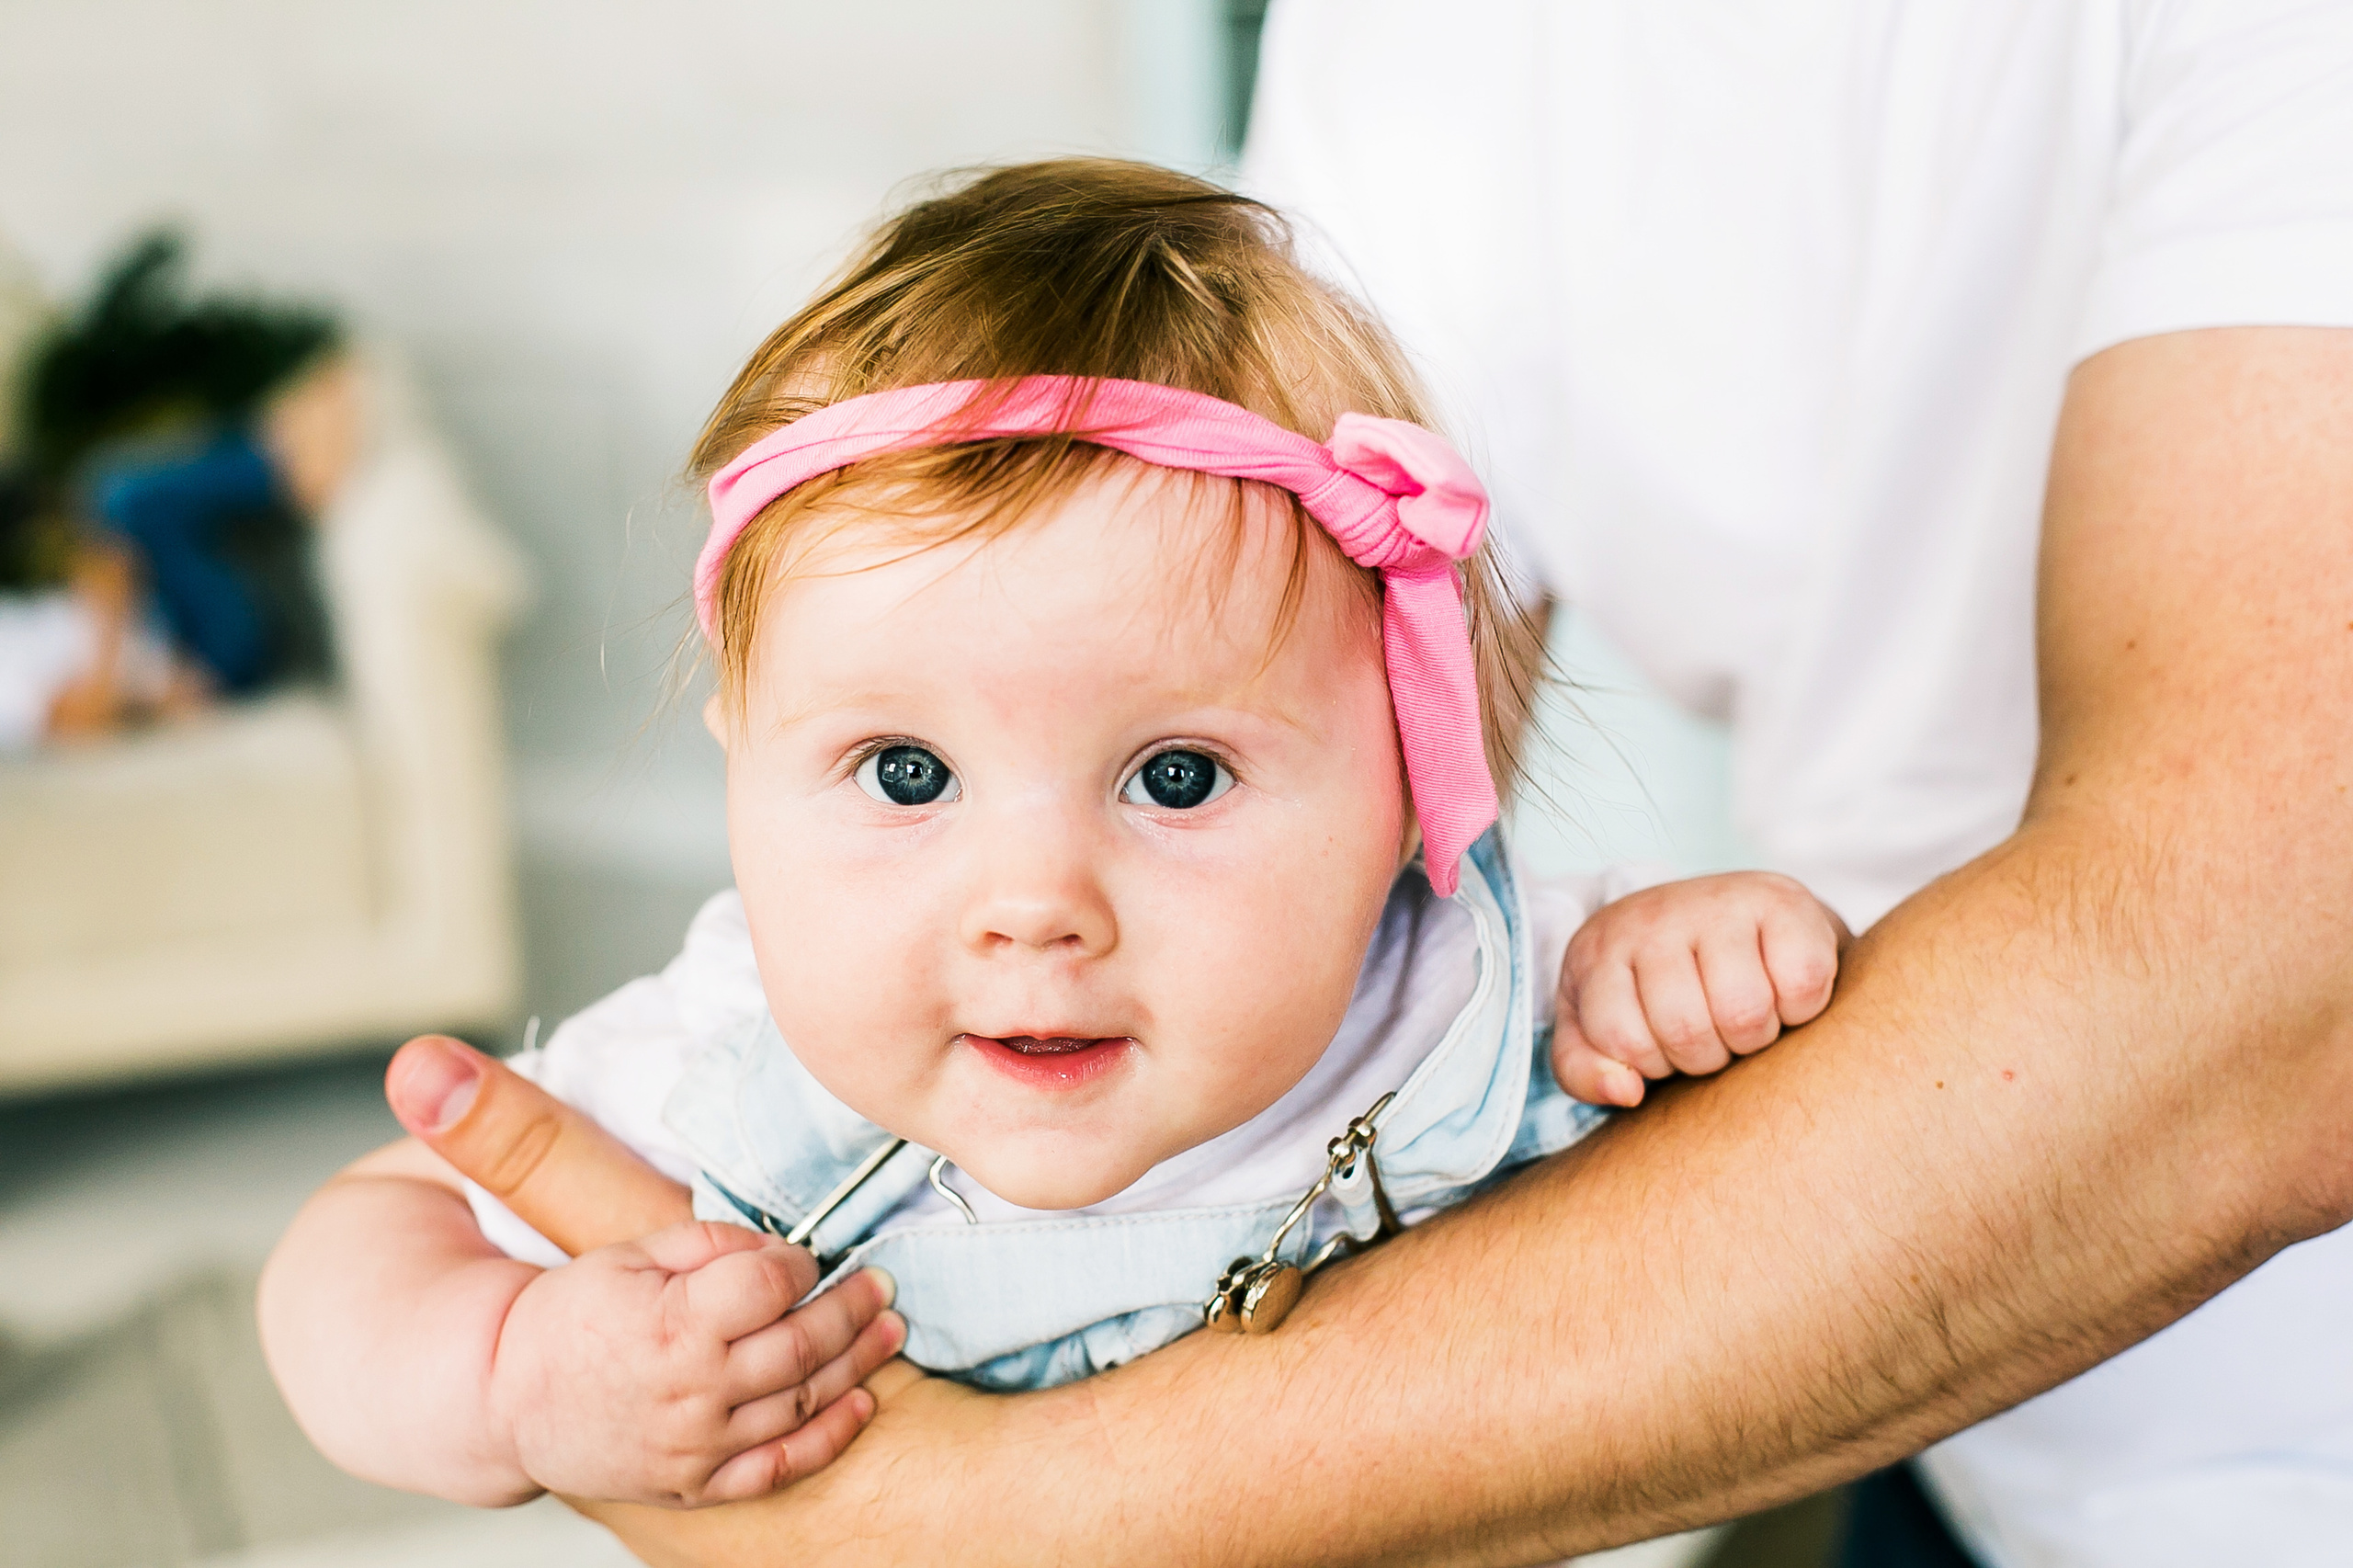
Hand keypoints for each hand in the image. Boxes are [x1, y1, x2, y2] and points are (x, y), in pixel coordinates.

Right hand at [385, 1036, 909, 1504]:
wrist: (506, 1399)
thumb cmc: (570, 1316)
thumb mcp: (630, 1252)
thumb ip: (709, 1243)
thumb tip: (778, 1242)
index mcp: (670, 1325)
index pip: (771, 1287)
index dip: (803, 1264)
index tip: (811, 1254)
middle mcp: (690, 1391)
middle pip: (802, 1345)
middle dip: (852, 1307)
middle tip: (882, 1282)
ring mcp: (697, 1445)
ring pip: (802, 1403)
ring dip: (859, 1362)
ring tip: (890, 1327)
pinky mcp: (698, 1484)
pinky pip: (782, 1467)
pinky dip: (831, 1436)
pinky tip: (862, 1401)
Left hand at [1553, 872, 1848, 1106]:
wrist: (1733, 925)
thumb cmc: (1657, 994)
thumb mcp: (1598, 1031)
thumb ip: (1585, 1070)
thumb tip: (1625, 1091)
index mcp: (1598, 949)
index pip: (1622, 1039)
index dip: (1653, 1064)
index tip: (1661, 1044)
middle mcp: (1654, 916)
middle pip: (1687, 1030)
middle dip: (1706, 1056)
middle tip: (1711, 1031)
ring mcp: (1718, 901)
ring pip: (1744, 1012)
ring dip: (1754, 1037)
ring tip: (1745, 1015)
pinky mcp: (1783, 899)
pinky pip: (1802, 983)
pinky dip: (1801, 1008)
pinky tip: (1782, 992)